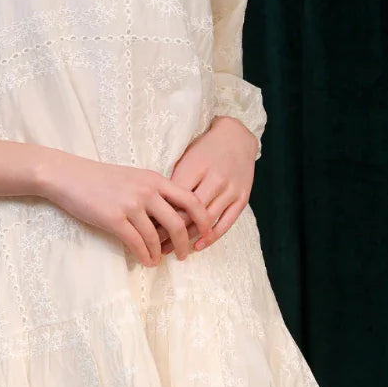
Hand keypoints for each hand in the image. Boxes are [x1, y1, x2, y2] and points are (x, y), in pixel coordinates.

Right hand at [37, 152, 214, 267]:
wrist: (69, 175)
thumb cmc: (101, 179)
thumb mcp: (134, 177)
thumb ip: (154, 191)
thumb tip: (173, 215)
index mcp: (155, 179)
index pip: (190, 199)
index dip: (203, 219)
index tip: (207, 234)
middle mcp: (147, 191)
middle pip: (178, 222)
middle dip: (186, 243)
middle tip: (186, 254)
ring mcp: (130, 205)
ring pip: (157, 237)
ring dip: (161, 254)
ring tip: (160, 261)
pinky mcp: (114, 219)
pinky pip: (137, 243)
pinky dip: (145, 256)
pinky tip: (145, 261)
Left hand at [154, 116, 256, 254]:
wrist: (236, 136)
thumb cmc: (203, 149)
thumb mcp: (184, 158)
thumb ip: (172, 181)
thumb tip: (152, 208)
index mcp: (195, 167)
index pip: (174, 199)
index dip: (158, 216)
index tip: (145, 229)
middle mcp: (215, 179)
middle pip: (189, 213)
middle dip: (169, 232)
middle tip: (154, 245)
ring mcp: (230, 190)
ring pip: (206, 221)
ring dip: (187, 238)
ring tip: (171, 250)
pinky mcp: (242, 197)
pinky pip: (226, 223)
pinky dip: (211, 237)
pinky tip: (197, 246)